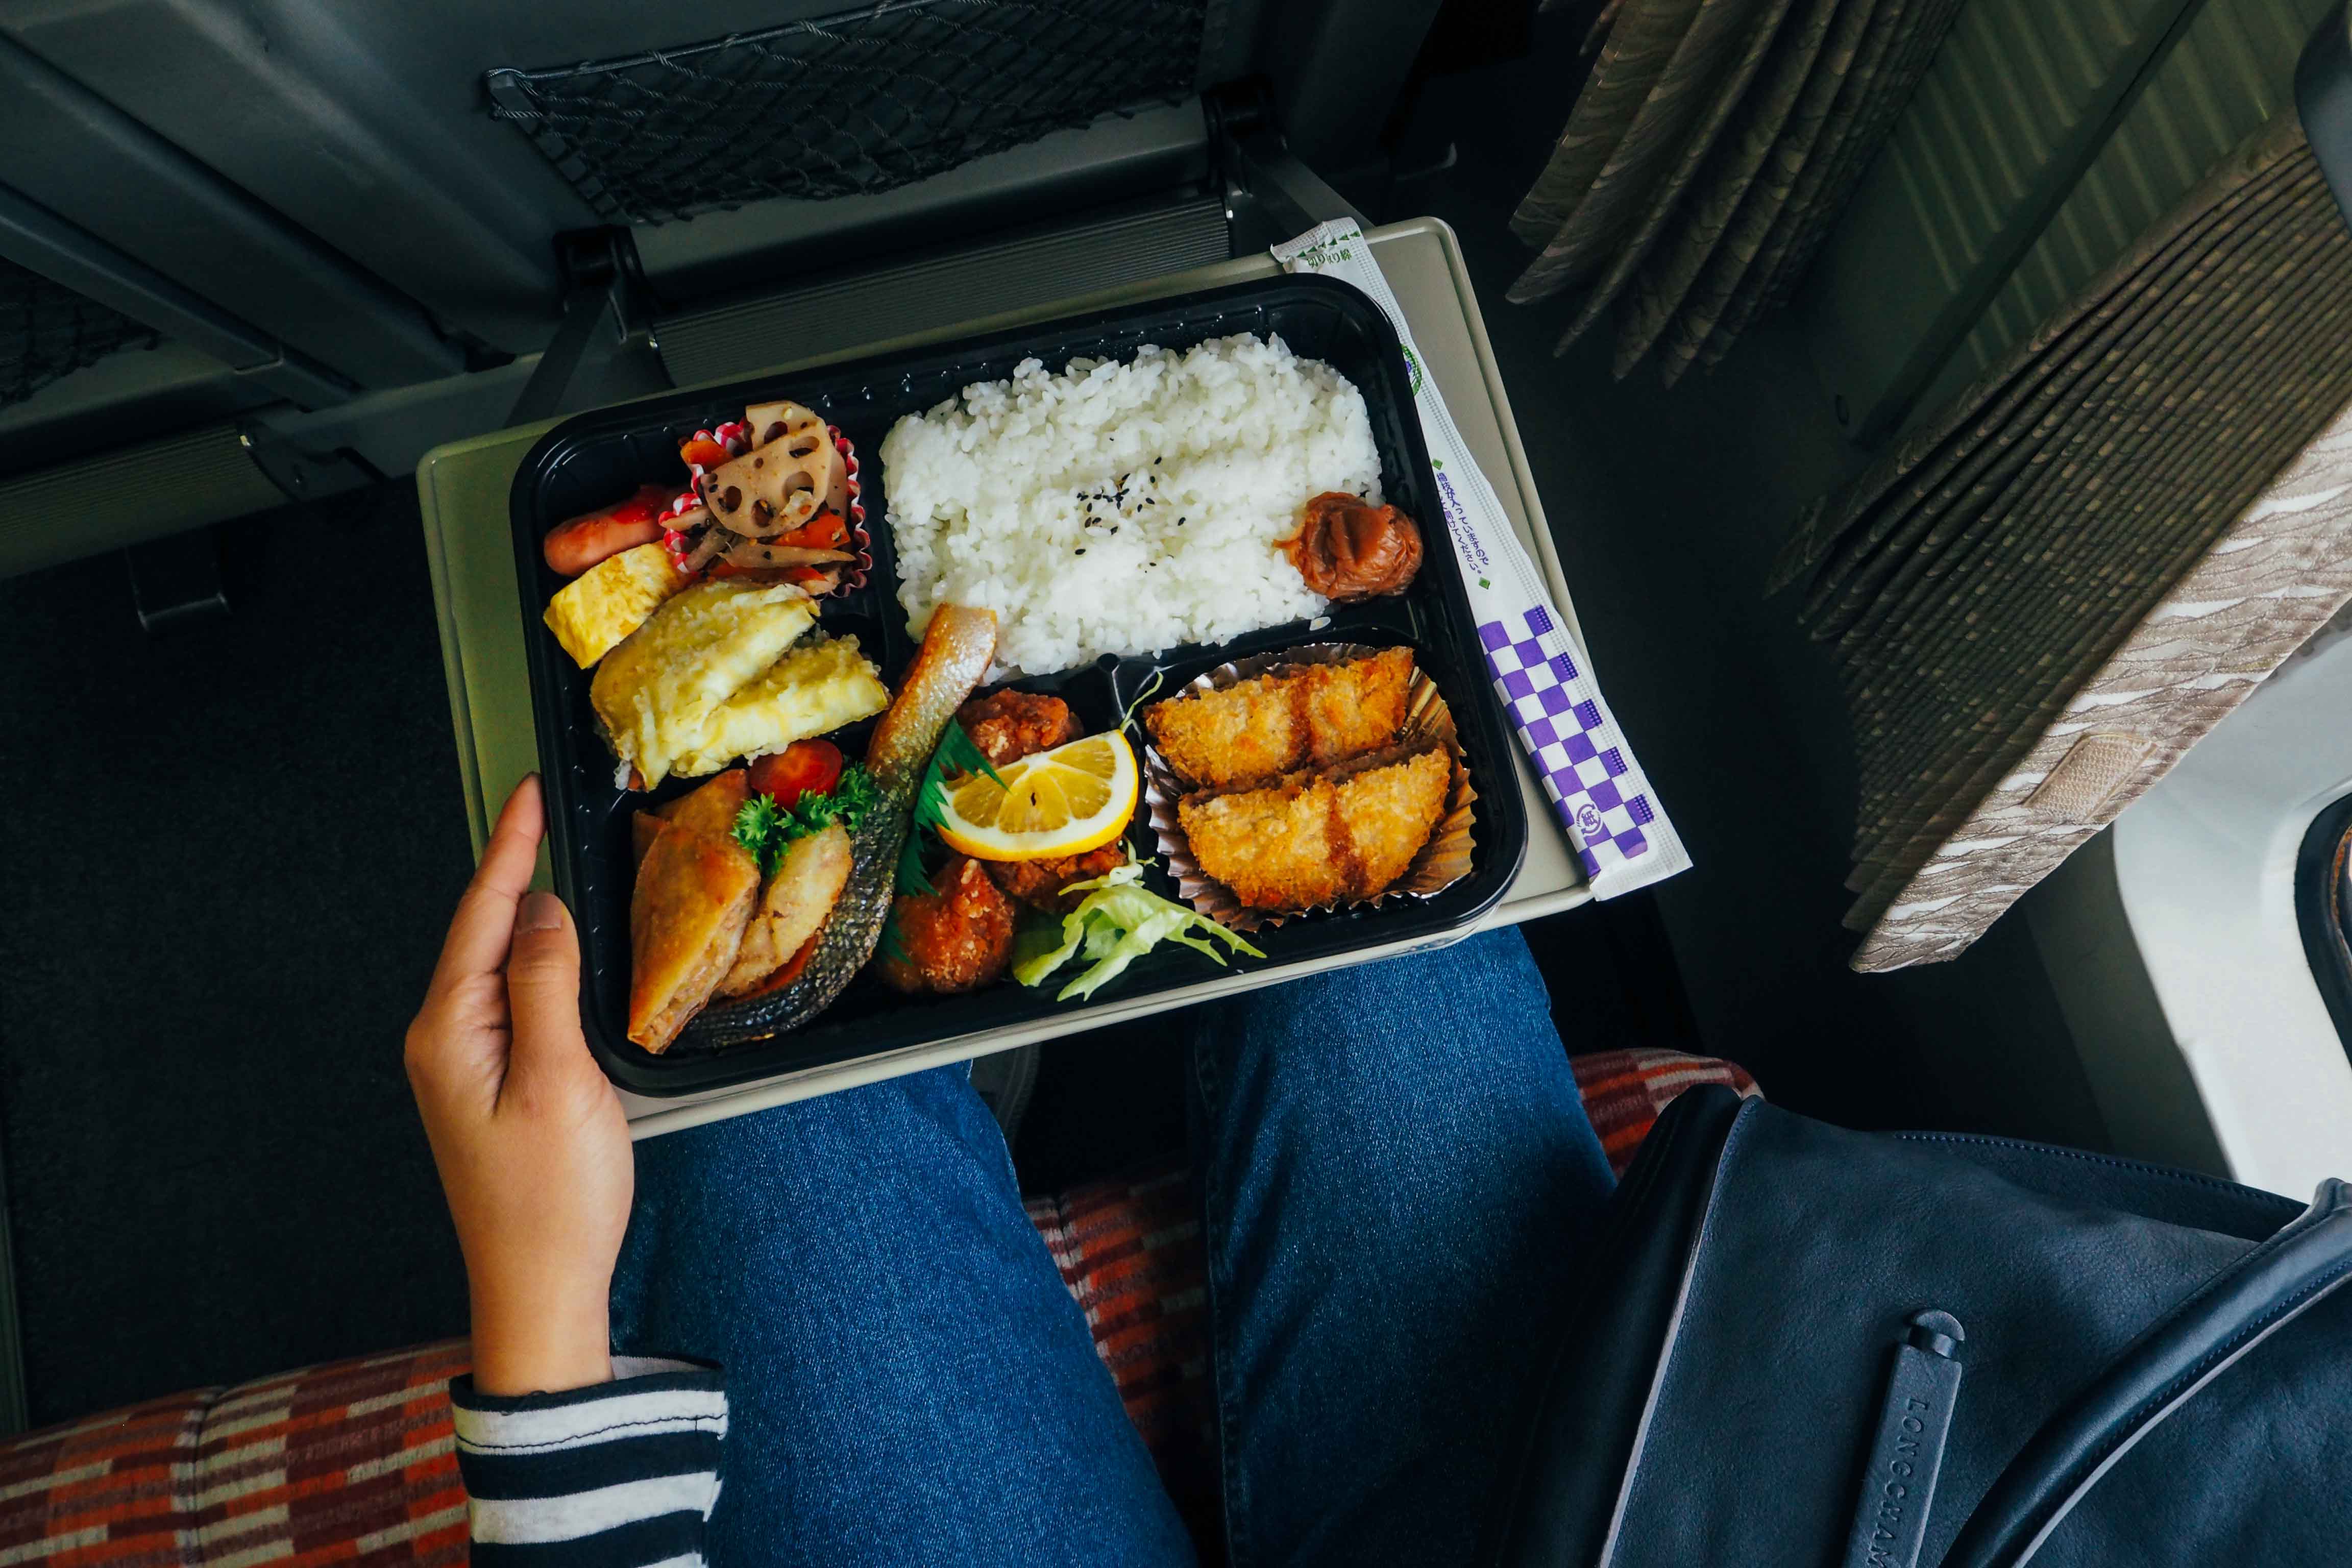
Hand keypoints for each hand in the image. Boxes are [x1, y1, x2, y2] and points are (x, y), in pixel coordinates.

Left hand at [407, 775, 632, 1395]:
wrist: (539, 1287)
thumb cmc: (552, 1200)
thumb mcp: (558, 1079)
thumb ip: (546, 985)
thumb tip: (541, 911)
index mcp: (450, 1032)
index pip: (481, 914)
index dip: (509, 848)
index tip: (527, 793)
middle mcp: (443, 1041)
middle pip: (481, 932)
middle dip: (513, 867)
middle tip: (544, 808)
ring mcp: (462, 1065)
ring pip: (496, 965)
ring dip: (526, 915)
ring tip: (552, 859)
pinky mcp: (488, 1084)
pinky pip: (509, 1000)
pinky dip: (536, 963)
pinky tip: (558, 951)